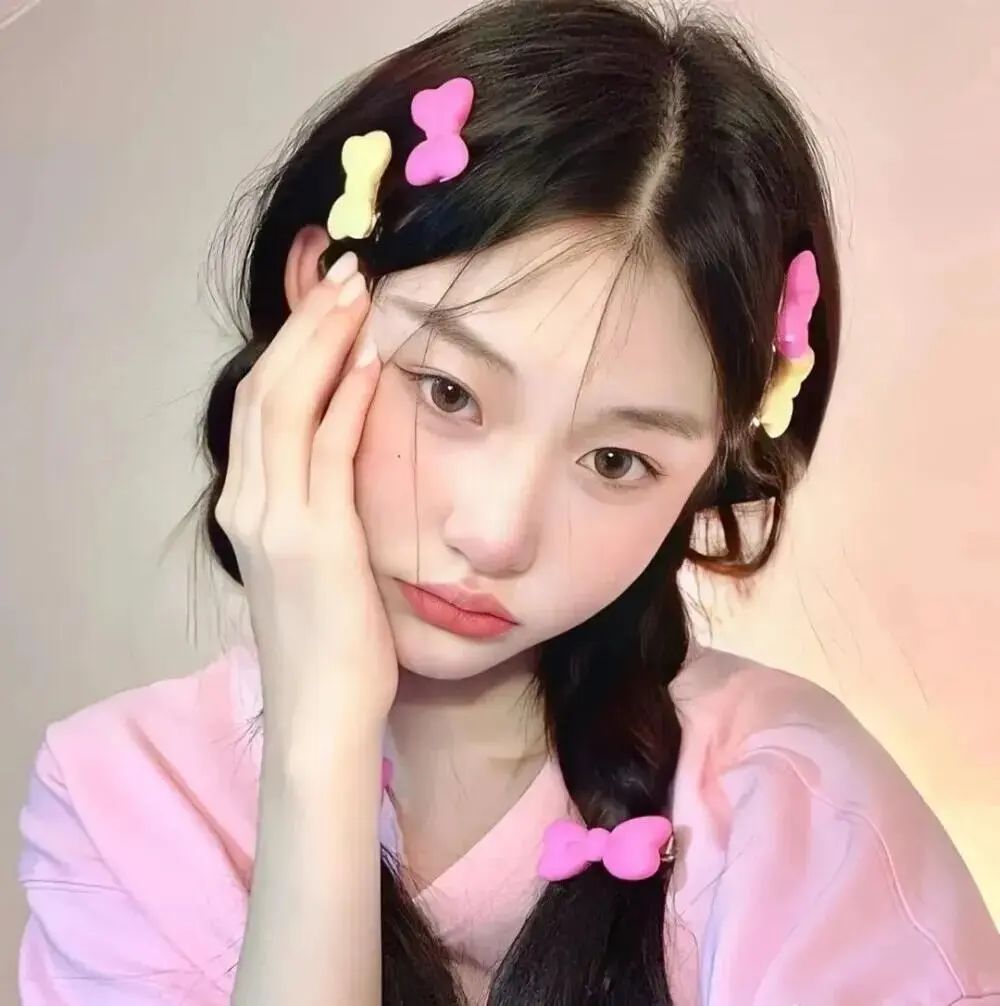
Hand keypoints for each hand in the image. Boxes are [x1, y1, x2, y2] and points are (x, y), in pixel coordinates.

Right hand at [214, 253, 397, 754]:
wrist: (324, 713)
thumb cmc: (333, 641)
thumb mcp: (317, 560)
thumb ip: (320, 502)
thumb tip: (351, 447)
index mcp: (248, 506)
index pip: (263, 401)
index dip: (291, 343)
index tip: (329, 299)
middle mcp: (248, 503)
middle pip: (266, 387)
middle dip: (305, 324)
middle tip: (345, 272)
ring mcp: (273, 520)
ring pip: (286, 404)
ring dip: (322, 341)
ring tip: (356, 290)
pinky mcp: (310, 539)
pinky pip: (326, 448)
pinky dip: (345, 397)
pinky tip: (372, 357)